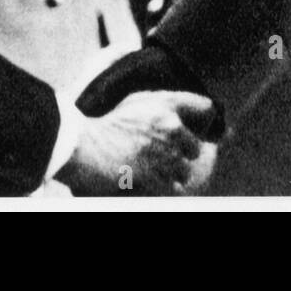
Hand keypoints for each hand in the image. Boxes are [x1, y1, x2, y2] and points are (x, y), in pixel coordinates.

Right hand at [59, 90, 216, 195]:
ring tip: (154, 171)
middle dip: (182, 154)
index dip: (205, 119)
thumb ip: (162, 106)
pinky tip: (150, 182)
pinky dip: (163, 188)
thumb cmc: (107, 125)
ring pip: (185, 171)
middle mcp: (170, 125)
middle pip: (196, 147)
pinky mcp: (155, 175)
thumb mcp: (136, 102)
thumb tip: (184, 118)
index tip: (200, 129)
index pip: (206, 107)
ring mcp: (163, 152)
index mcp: (166, 103)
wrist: (85, 146)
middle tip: (164, 157)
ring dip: (172, 174)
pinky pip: (173, 188)